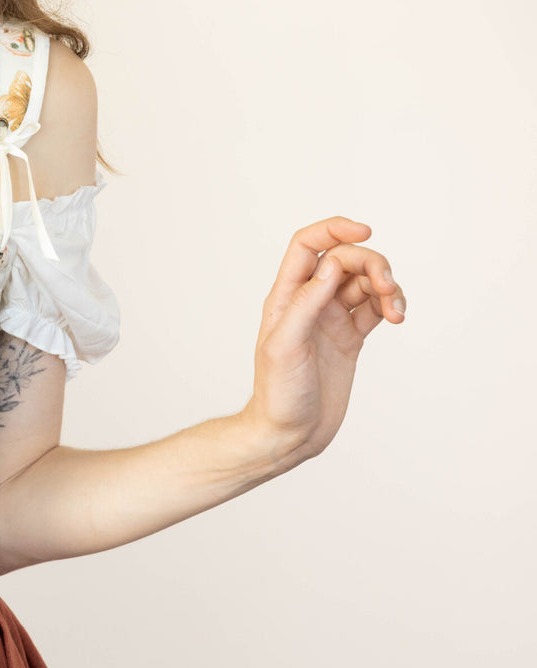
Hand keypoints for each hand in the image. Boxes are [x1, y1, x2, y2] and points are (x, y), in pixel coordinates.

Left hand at [240, 216, 405, 465]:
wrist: (289, 433)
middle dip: (372, 264)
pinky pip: (375, 307)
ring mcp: (331, 319)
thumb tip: (331, 266)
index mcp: (286, 297)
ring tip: (395, 311)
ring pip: (366, 282)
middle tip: (387, 288)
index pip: (308, 245)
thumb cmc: (278, 394)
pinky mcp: (350, 338)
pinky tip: (396, 317)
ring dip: (388, 286)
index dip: (335, 228)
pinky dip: (391, 305)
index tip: (366, 231)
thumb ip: (306, 304)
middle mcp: (309, 303)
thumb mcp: (284, 347)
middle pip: (346, 259)